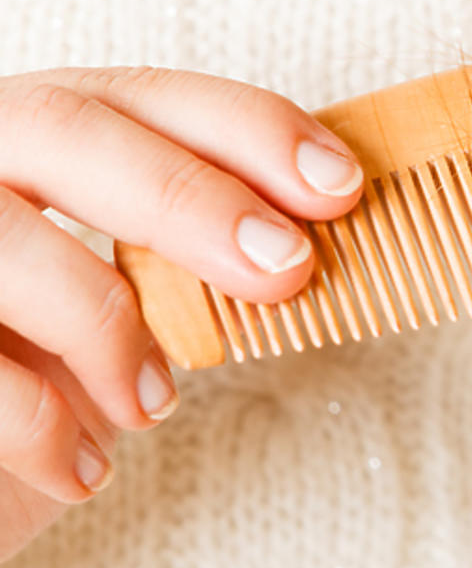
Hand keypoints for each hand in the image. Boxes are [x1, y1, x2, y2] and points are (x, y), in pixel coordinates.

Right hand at [0, 66, 362, 559]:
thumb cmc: (46, 372)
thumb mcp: (131, 302)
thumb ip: (196, 257)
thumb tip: (323, 245)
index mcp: (39, 137)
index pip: (146, 97)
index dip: (248, 129)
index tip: (341, 186)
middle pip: (65, 128)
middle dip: (188, 196)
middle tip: (285, 271)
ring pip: (5, 237)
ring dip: (105, 321)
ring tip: (157, 403)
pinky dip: (38, 425)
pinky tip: (87, 470)